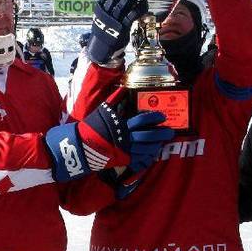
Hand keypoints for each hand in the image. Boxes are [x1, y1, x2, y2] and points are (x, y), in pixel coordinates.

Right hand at [45, 105, 173, 181]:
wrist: (81, 146)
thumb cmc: (91, 127)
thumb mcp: (102, 111)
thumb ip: (114, 100)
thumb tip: (123, 89)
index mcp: (121, 125)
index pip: (141, 120)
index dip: (153, 117)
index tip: (162, 116)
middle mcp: (125, 138)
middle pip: (147, 136)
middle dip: (160, 134)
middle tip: (170, 132)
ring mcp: (124, 151)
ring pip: (145, 149)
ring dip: (156, 145)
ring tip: (162, 142)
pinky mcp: (122, 161)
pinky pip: (139, 159)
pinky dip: (148, 156)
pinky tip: (153, 153)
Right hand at [88, 0, 148, 64]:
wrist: (101, 48)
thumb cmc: (105, 28)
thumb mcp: (103, 15)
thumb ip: (109, 3)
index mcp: (102, 7)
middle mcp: (107, 12)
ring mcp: (115, 20)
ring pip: (123, 5)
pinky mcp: (123, 28)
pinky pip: (131, 16)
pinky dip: (139, 9)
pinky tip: (144, 3)